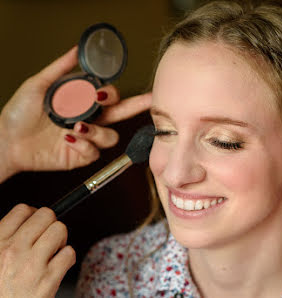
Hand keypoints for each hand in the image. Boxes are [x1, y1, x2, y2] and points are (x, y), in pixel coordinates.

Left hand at [0, 47, 151, 181]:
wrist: (7, 140)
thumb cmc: (19, 114)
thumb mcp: (39, 85)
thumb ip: (61, 68)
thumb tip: (76, 51)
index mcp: (82, 103)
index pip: (109, 97)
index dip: (113, 94)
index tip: (105, 92)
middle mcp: (90, 120)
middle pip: (122, 114)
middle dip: (138, 106)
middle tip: (147, 100)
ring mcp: (87, 139)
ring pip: (111, 137)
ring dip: (97, 132)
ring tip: (77, 126)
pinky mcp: (81, 156)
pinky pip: (95, 153)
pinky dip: (83, 145)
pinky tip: (68, 139)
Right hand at [0, 204, 74, 297]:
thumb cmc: (1, 288)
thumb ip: (7, 239)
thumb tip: (29, 221)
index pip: (23, 210)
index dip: (34, 215)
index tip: (37, 224)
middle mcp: (13, 251)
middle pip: (46, 215)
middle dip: (50, 224)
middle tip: (47, 239)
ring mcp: (31, 265)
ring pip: (60, 229)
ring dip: (60, 240)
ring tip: (52, 252)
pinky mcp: (48, 280)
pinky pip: (69, 253)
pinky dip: (67, 258)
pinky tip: (57, 267)